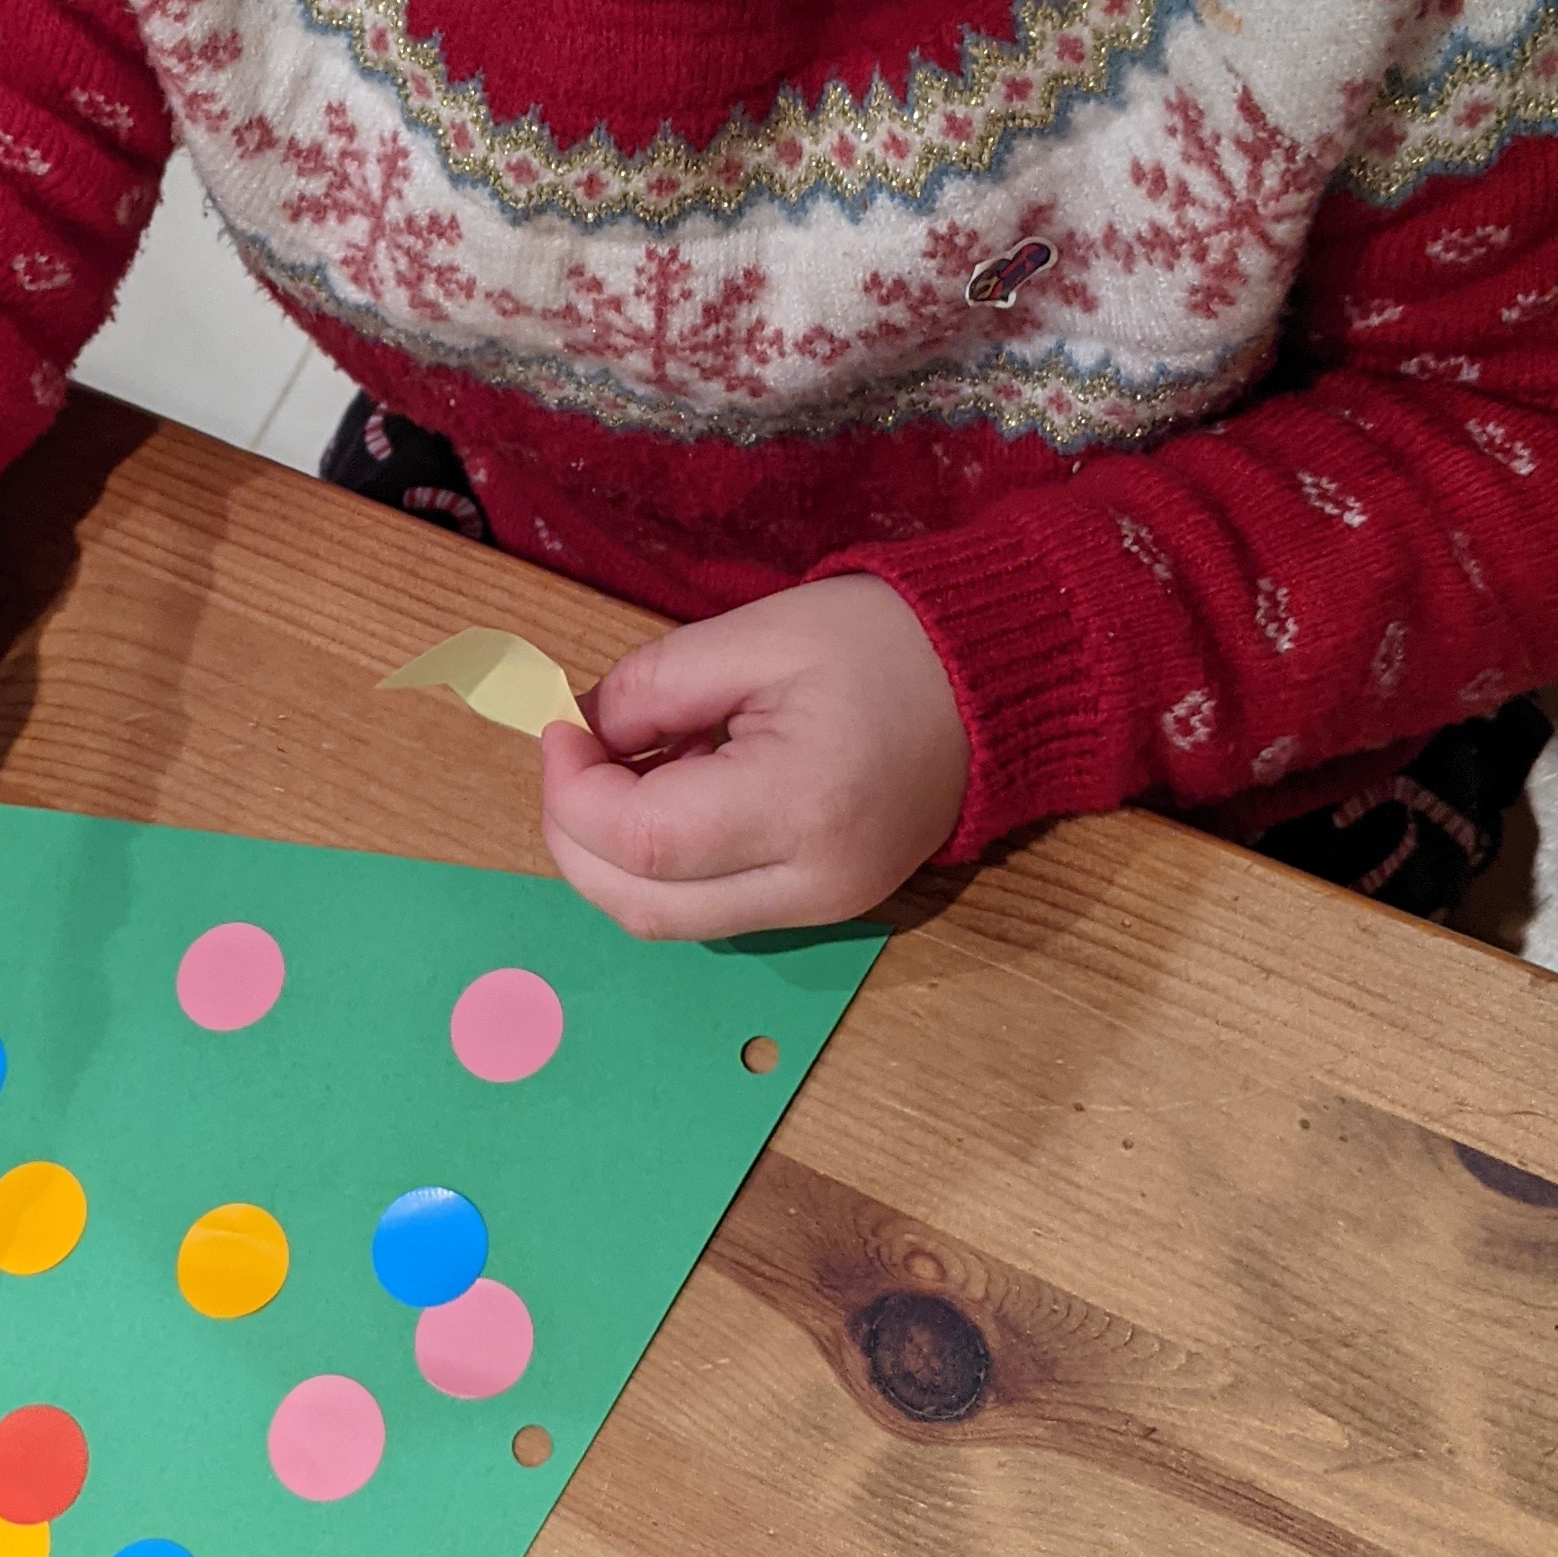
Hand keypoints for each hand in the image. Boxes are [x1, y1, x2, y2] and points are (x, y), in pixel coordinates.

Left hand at [537, 574, 967, 939]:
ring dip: (614, 857)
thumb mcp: (758, 634)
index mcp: (802, 805)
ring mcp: (826, 908)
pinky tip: (678, 793)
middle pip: (643, 907)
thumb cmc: (885, 642)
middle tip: (569, 756)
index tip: (560, 726)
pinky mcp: (828, 909)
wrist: (997, 680)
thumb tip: (579, 732)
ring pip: (669, 922)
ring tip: (631, 768)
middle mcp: (814, 883)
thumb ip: (653, 686)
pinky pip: (711, 909)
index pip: (641, 842)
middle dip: (573, 837)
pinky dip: (665, 866)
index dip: (571, 792)